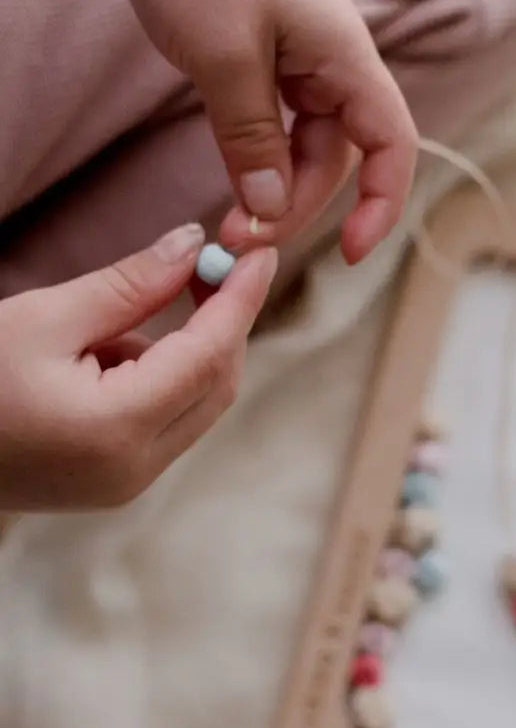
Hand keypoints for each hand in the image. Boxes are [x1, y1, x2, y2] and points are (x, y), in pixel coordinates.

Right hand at [0, 224, 276, 509]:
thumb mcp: (42, 318)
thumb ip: (129, 284)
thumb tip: (194, 243)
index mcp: (117, 431)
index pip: (211, 355)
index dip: (242, 299)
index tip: (262, 251)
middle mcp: (134, 470)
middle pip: (217, 383)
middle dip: (222, 320)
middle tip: (211, 263)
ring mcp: (126, 484)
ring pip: (198, 401)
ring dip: (187, 347)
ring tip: (117, 315)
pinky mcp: (114, 482)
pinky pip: (168, 417)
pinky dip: (162, 373)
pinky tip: (108, 351)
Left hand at [105, 0, 417, 263]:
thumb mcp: (224, 59)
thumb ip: (254, 140)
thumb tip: (271, 209)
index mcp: (346, 56)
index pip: (392, 144)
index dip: (383, 204)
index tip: (354, 255)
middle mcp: (334, 61)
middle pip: (340, 155)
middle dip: (298, 204)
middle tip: (240, 237)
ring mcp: (301, 58)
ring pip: (305, 144)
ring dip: (273, 186)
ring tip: (228, 219)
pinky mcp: (267, 56)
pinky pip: (276, 121)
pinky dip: (257, 155)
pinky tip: (232, 175)